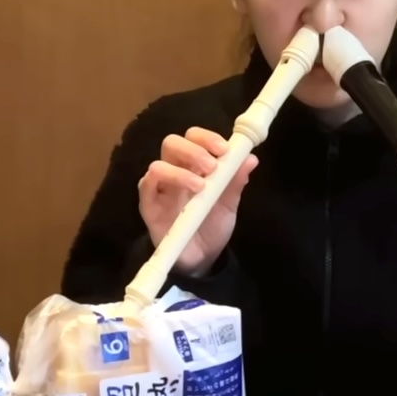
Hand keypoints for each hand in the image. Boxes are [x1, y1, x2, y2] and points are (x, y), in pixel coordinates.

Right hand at [137, 127, 257, 277]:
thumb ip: (237, 181)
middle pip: (172, 143)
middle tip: (212, 167)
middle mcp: (175, 171)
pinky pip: (145, 186)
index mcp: (194, 165)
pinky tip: (180, 193)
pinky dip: (160, 182)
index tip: (224, 150)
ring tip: (200, 186)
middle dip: (194, 150)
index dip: (207, 138)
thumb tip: (251, 158)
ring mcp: (160, 188)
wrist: (202, 258)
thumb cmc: (212, 225)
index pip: (194, 138)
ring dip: (180, 171)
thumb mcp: (229, 203)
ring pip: (158, 164)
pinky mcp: (149, 206)